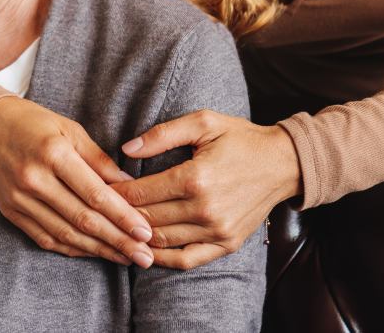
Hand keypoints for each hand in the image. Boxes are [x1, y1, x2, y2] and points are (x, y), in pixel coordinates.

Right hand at [0, 96, 156, 267]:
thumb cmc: (32, 122)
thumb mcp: (69, 128)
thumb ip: (98, 159)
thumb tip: (129, 184)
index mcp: (53, 153)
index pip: (95, 194)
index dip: (123, 216)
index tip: (146, 231)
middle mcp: (34, 180)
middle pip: (83, 219)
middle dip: (118, 240)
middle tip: (144, 256)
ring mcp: (20, 199)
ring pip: (66, 234)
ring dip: (99, 250)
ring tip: (126, 258)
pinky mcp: (11, 212)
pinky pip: (46, 238)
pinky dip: (72, 249)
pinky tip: (94, 253)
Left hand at [113, 110, 301, 269]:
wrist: (283, 163)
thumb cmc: (240, 138)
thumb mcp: (203, 122)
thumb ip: (162, 135)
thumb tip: (126, 149)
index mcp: (194, 177)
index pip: (140, 193)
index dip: (115, 193)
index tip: (99, 189)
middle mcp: (204, 209)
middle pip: (147, 219)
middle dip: (119, 215)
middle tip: (100, 210)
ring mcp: (216, 230)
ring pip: (162, 241)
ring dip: (136, 237)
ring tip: (115, 229)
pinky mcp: (226, 243)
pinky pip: (186, 259)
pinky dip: (162, 259)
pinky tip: (145, 251)